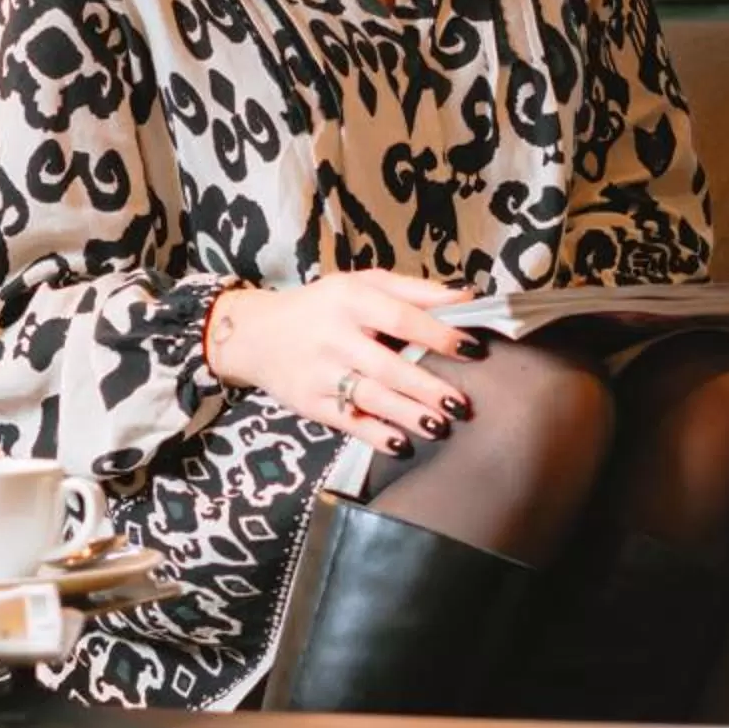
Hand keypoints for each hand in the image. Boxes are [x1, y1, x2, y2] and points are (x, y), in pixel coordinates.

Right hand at [204, 272, 482, 456]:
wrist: (254, 334)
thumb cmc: (323, 306)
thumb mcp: (363, 284)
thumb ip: (415, 290)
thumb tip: (468, 297)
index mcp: (350, 299)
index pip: (401, 318)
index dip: (439, 335)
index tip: (473, 350)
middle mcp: (333, 336)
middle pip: (387, 365)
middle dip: (427, 387)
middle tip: (462, 404)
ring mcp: (318, 372)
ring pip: (369, 397)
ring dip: (407, 414)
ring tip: (441, 426)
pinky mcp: (307, 402)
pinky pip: (346, 421)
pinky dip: (374, 434)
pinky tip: (401, 443)